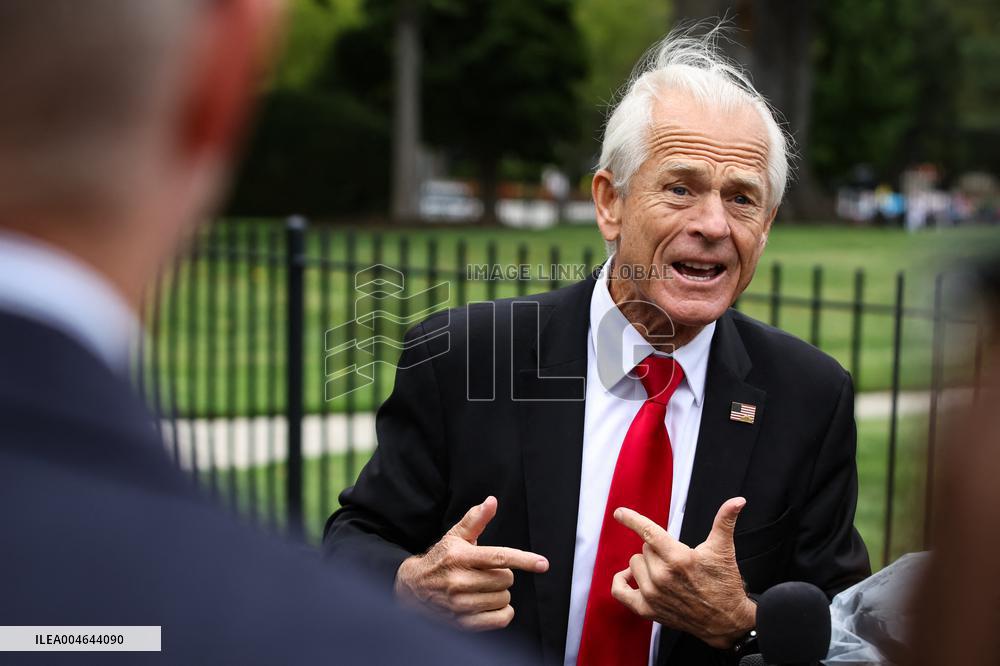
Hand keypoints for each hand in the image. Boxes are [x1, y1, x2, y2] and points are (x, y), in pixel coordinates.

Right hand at [394, 496, 548, 630]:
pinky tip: (490, 604)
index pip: (499, 557)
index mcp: (461, 557)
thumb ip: (476, 519)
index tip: (542, 564)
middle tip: (487, 572)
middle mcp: (459, 581)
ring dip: (500, 593)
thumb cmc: (440, 560)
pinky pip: (499, 620)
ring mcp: (460, 604)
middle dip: (503, 574)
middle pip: (505, 579)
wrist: (413, 588)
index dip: (523, 560)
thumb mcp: (455, 537)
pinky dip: (502, 612)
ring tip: (484, 588)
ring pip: (504, 599)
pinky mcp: (462, 622)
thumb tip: (492, 501)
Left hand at [611, 497, 756, 648]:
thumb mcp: (723, 549)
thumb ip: (725, 521)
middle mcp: (662, 576)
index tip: (619, 513)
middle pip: (644, 548)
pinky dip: (621, 581)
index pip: (648, 532)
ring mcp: (653, 594)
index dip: (632, 519)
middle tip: (676, 559)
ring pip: (634, 564)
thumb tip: (738, 501)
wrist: (726, 620)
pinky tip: (631, 576)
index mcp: (679, 558)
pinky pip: (620, 591)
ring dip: (645, 564)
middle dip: (658, 549)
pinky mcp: (647, 609)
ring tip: (665, 570)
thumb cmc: (724, 584)